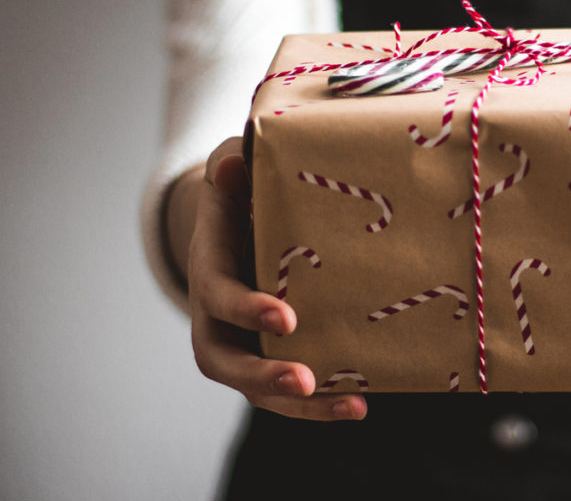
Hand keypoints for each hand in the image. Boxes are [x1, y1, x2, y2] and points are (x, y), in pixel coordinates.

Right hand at [175, 137, 366, 420]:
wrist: (238, 224)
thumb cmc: (240, 194)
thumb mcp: (233, 172)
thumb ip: (232, 166)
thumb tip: (235, 163)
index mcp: (210, 268)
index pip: (218, 296)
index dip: (246, 309)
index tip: (286, 317)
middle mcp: (216, 317)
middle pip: (225, 361)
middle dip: (263, 375)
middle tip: (304, 380)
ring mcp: (242, 343)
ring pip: (257, 388)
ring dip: (302, 406)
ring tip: (352, 406)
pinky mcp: (270, 356)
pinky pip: (287, 391)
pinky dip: (320, 404)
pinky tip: (360, 404)